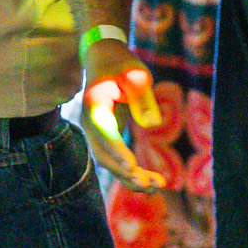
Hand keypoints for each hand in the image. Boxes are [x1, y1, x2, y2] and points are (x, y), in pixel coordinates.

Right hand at [77, 40, 166, 191]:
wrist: (105, 61)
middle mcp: (90, 123)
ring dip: (130, 177)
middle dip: (125, 172)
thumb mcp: (135, 73)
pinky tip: (152, 182)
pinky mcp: (105, 139)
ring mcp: (95, 133)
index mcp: (95, 104)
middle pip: (103, 154)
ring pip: (109, 163)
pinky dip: (131, 173)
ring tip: (157, 186)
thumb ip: (142, 95)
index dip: (117, 150)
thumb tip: (152, 123)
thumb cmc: (122, 65)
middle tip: (149, 183)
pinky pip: (115, 161)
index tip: (132, 166)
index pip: (105, 132)